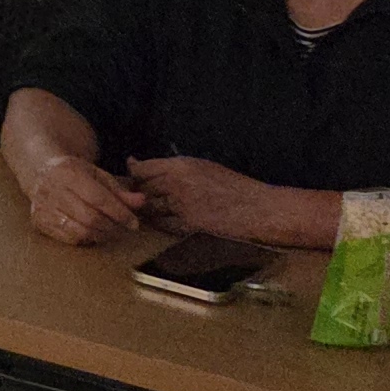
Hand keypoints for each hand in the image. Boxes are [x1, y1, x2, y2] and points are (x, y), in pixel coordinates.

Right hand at [6, 139, 145, 245]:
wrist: (40, 172)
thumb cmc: (74, 173)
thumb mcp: (98, 175)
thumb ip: (120, 190)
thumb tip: (142, 201)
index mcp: (69, 173)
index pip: (99, 198)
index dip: (119, 213)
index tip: (134, 222)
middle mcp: (53, 190)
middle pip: (90, 217)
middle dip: (112, 226)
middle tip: (123, 229)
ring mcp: (43, 207)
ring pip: (79, 231)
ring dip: (100, 235)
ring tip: (110, 231)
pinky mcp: (39, 221)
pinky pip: (68, 238)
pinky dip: (85, 239)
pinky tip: (92, 233)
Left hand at [123, 158, 299, 243]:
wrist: (258, 208)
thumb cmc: (235, 186)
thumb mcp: (204, 167)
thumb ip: (177, 168)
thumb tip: (152, 168)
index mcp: (181, 165)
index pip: (142, 169)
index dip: (134, 172)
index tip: (131, 172)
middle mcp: (177, 183)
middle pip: (141, 189)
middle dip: (136, 192)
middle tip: (134, 194)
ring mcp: (181, 205)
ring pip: (148, 208)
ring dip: (144, 209)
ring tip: (145, 208)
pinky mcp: (187, 225)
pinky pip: (162, 225)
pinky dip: (158, 223)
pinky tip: (160, 220)